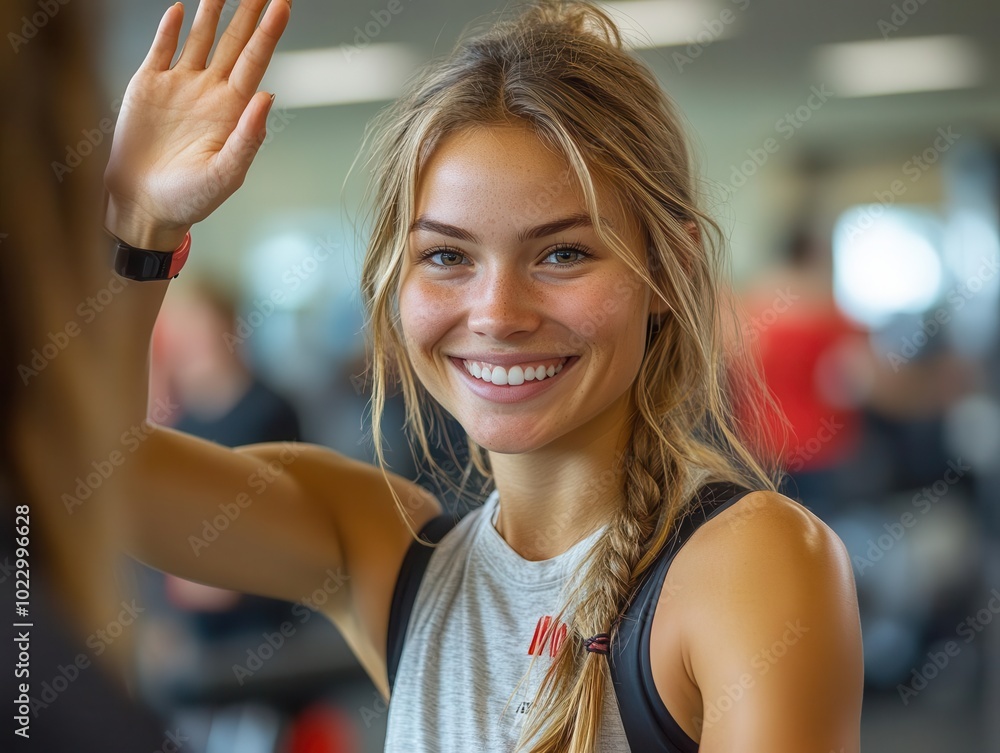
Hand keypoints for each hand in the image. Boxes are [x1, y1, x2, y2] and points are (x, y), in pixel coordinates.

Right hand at [104, 0, 290, 249]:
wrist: (144, 206)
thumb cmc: (189, 199)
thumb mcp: (226, 174)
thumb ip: (248, 137)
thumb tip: (268, 97)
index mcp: (232, 111)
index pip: (255, 61)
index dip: (269, 32)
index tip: (283, 4)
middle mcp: (210, 92)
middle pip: (234, 42)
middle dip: (248, 13)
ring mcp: (179, 86)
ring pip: (201, 38)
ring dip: (212, 11)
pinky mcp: (148, 86)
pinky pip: (162, 49)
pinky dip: (170, 28)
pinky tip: (181, 9)